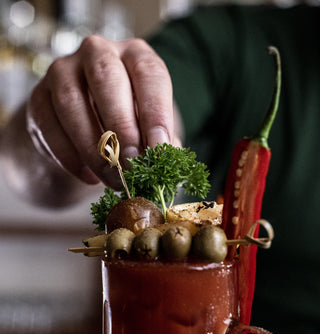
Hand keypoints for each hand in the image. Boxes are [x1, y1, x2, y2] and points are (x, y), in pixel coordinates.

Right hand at [27, 35, 180, 188]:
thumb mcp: (147, 124)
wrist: (85, 122)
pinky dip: (70, 157)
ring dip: (94, 148)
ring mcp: (62, 71)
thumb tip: (166, 159)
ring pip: (71, 103)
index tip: (159, 149)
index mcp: (134, 55)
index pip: (149, 73)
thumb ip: (157, 139)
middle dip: (121, 127)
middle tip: (131, 165)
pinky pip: (49, 125)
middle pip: (106, 79)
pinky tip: (90, 177)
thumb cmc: (127, 121)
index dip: (156, 112)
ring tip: (112, 179)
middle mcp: (97, 53)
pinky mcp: (38, 97)